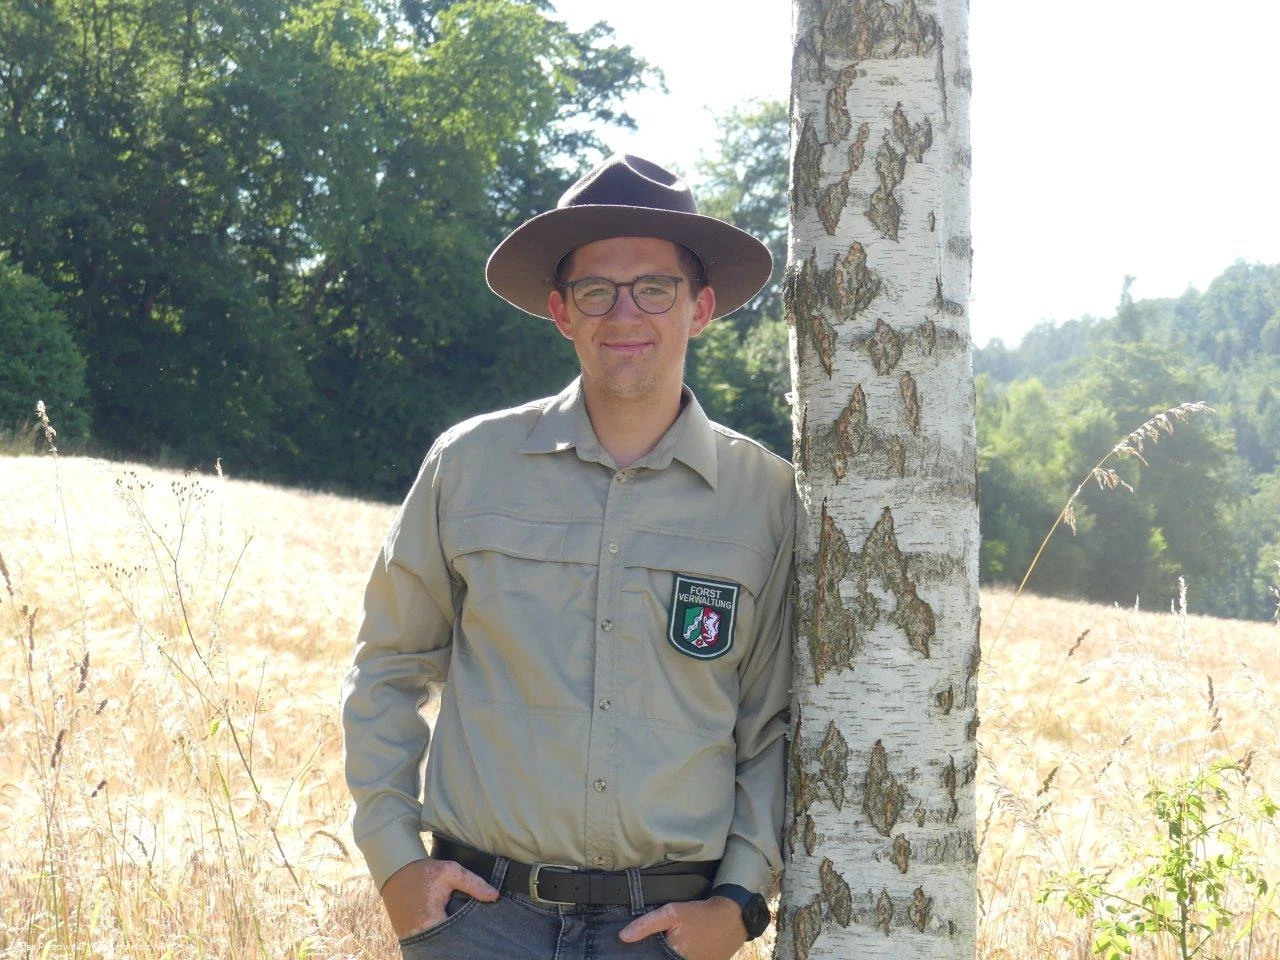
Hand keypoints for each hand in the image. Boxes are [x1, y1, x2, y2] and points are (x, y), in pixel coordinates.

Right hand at [379, 857, 498, 938]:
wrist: (395, 873)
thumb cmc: (424, 873)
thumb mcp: (450, 872)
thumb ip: (473, 884)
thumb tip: (495, 896)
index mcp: (431, 922)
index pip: (459, 938)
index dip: (472, 935)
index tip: (483, 928)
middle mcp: (423, 937)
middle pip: (451, 945)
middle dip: (464, 937)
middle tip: (477, 928)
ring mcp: (417, 940)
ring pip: (443, 944)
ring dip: (454, 937)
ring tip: (466, 927)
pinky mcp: (414, 939)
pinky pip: (435, 941)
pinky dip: (444, 935)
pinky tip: (454, 926)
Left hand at [617, 896, 745, 959]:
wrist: (732, 918)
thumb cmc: (701, 915)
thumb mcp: (673, 913)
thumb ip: (646, 925)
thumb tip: (623, 937)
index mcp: (673, 957)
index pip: (650, 958)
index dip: (643, 954)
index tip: (637, 949)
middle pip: (662, 958)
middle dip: (657, 952)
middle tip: (666, 938)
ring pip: (673, 959)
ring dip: (670, 954)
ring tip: (675, 942)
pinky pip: (688, 959)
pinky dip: (682, 954)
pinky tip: (685, 946)